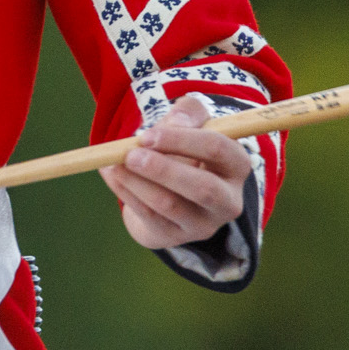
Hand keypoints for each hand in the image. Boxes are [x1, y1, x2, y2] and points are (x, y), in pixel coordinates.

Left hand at [100, 95, 252, 250]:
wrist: (172, 188)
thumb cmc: (185, 149)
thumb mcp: (192, 123)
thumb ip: (188, 113)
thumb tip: (177, 122)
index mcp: (237, 166)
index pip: (218, 150)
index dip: (182, 140)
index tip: (148, 135)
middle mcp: (228, 200)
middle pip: (203, 188)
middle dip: (163, 170)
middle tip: (131, 155)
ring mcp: (203, 224)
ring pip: (170, 205)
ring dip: (137, 182)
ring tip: (113, 164)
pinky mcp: (175, 236)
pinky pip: (148, 216)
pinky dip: (125, 193)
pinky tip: (111, 174)